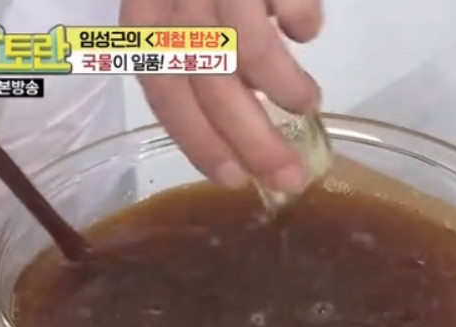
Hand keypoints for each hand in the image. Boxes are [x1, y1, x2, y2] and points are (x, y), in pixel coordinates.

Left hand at [120, 0, 322, 191]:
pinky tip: (306, 32)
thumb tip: (236, 123)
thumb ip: (198, 60)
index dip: (200, 142)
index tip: (235, 179)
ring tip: (308, 104)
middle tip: (291, 175)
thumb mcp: (183, 14)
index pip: (166, 94)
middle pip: (209, 83)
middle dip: (253, 140)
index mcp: (147, 19)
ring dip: (284, 90)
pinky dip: (302, 25)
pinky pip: (288, 2)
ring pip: (248, 48)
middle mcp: (176, 0)